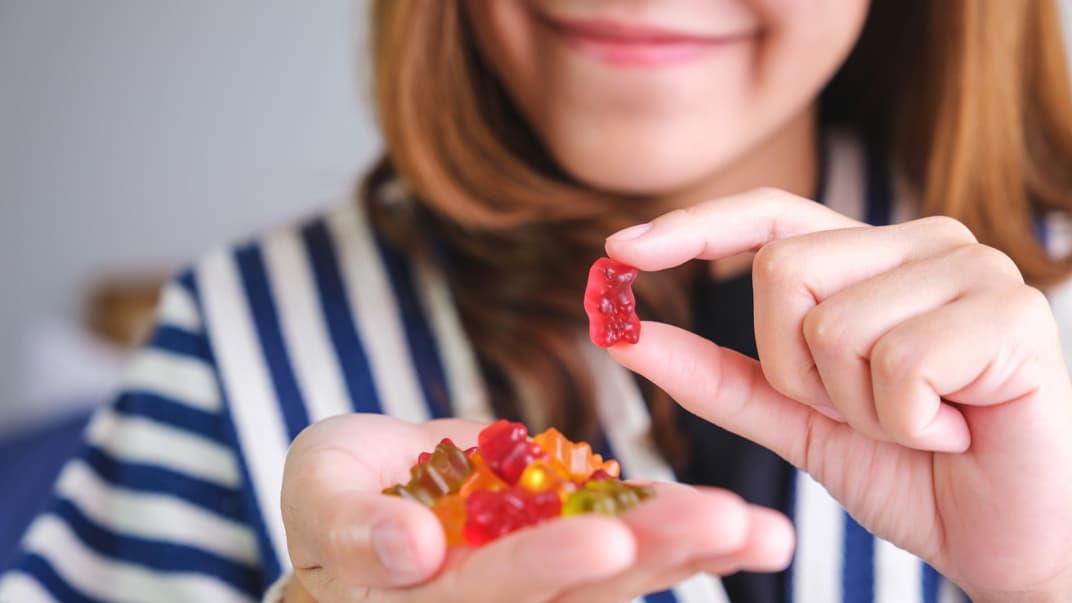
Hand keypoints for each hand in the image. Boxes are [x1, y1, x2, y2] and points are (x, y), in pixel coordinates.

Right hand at [280, 413, 794, 601]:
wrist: (373, 492)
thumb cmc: (334, 498)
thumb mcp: (321, 498)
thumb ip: (353, 529)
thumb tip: (407, 550)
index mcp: (436, 600)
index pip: (493, 592)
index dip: (542, 568)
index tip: (602, 539)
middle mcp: (504, 600)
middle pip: (583, 591)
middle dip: (655, 554)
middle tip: (727, 525)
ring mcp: (547, 577)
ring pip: (624, 573)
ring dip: (693, 548)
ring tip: (761, 531)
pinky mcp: (575, 543)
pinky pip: (634, 535)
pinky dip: (683, 529)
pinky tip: (743, 526)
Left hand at [605, 189, 1071, 600]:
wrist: (1008, 538)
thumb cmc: (911, 472)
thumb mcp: (796, 422)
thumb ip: (716, 376)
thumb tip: (625, 335)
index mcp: (872, 258)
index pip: (769, 216)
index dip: (693, 226)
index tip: (618, 249)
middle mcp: (923, 243)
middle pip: (781, 271)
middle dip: (796, 371)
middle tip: (864, 411)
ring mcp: (972, 268)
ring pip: (831, 325)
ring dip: (856, 407)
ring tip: (921, 424)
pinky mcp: (1013, 313)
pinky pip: (895, 365)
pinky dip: (908, 424)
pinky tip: (957, 430)